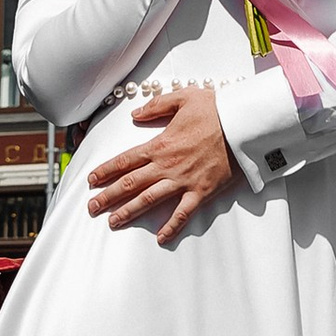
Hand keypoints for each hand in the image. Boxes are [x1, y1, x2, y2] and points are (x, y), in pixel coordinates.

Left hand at [85, 83, 235, 242]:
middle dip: (109, 197)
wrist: (243, 125)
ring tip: (113, 222)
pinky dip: (171, 227)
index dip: (106, 171)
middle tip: (92, 208)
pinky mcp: (201, 191)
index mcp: (160, 144)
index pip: (125, 160)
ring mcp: (183, 181)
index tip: (92, 180)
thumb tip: (135, 114)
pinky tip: (160, 238)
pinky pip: (183, 213)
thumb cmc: (216, 109)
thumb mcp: (183, 97)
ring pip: (149, 200)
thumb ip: (156, 106)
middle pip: (131, 183)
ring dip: (129, 212)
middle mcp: (167, 165)